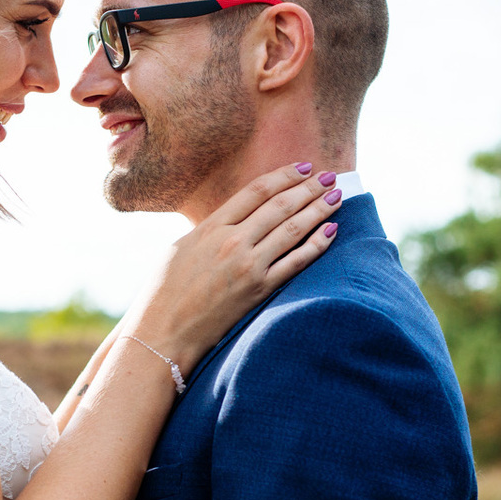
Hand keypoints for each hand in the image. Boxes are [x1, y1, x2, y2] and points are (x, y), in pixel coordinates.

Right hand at [128, 163, 341, 366]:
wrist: (163, 332)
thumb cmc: (164, 293)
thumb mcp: (182, 248)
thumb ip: (211, 231)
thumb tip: (235, 220)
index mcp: (211, 226)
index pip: (257, 191)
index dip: (285, 175)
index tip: (304, 167)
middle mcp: (232, 241)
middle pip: (280, 205)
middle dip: (309, 188)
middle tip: (329, 177)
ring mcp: (248, 266)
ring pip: (293, 229)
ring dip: (319, 210)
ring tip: (337, 196)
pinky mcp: (259, 290)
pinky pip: (296, 262)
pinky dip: (317, 244)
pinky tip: (331, 230)